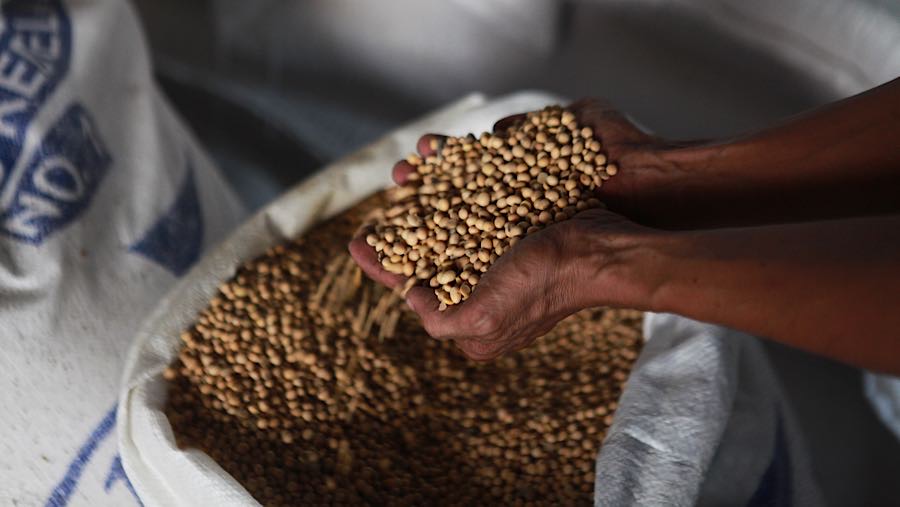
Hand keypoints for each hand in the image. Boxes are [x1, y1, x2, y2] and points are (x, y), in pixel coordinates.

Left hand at [349, 101, 660, 359]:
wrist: (604, 250)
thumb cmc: (546, 284)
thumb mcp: (482, 318)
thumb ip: (439, 318)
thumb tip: (410, 297)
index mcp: (474, 319)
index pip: (414, 288)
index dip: (381, 264)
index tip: (356, 242)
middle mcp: (486, 287)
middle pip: (431, 249)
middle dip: (405, 217)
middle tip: (391, 185)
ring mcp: (504, 253)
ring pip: (453, 215)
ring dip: (430, 187)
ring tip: (413, 163)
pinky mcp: (522, 222)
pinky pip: (481, 196)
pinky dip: (462, 176)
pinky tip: (446, 157)